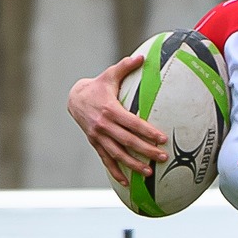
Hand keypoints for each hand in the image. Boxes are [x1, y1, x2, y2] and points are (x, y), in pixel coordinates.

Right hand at [67, 52, 165, 185]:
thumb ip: (126, 66)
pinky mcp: (95, 144)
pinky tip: (127, 182)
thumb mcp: (110, 75)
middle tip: (162, 157)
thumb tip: (142, 56)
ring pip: (118, 154)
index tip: (162, 138)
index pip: (132, 123)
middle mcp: (104, 126)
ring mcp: (98, 137)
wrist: (74, 99)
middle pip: (128, 141)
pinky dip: (116, 172)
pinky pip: (106, 160)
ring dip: (133, 164)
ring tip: (149, 172)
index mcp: (110, 110)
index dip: (147, 131)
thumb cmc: (98, 86)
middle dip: (146, 150)